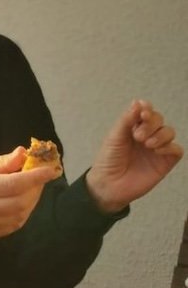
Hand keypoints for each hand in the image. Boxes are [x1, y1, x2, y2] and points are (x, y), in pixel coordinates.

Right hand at [0, 148, 59, 238]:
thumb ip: (0, 163)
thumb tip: (23, 152)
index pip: (15, 184)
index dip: (36, 177)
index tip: (51, 169)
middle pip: (21, 201)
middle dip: (36, 188)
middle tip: (41, 175)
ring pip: (21, 214)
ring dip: (32, 200)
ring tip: (33, 187)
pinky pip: (14, 225)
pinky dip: (24, 212)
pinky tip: (23, 201)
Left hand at [86, 100, 182, 214]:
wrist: (110, 184)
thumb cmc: (109, 159)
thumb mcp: (115, 136)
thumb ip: (127, 120)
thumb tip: (138, 102)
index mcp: (133, 126)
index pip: (146, 111)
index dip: (147, 108)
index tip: (143, 113)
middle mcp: (147, 135)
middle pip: (159, 119)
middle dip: (151, 123)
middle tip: (137, 136)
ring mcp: (156, 149)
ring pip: (169, 132)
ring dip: (160, 134)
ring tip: (146, 144)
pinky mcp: (165, 163)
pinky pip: (177, 150)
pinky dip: (169, 147)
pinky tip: (156, 151)